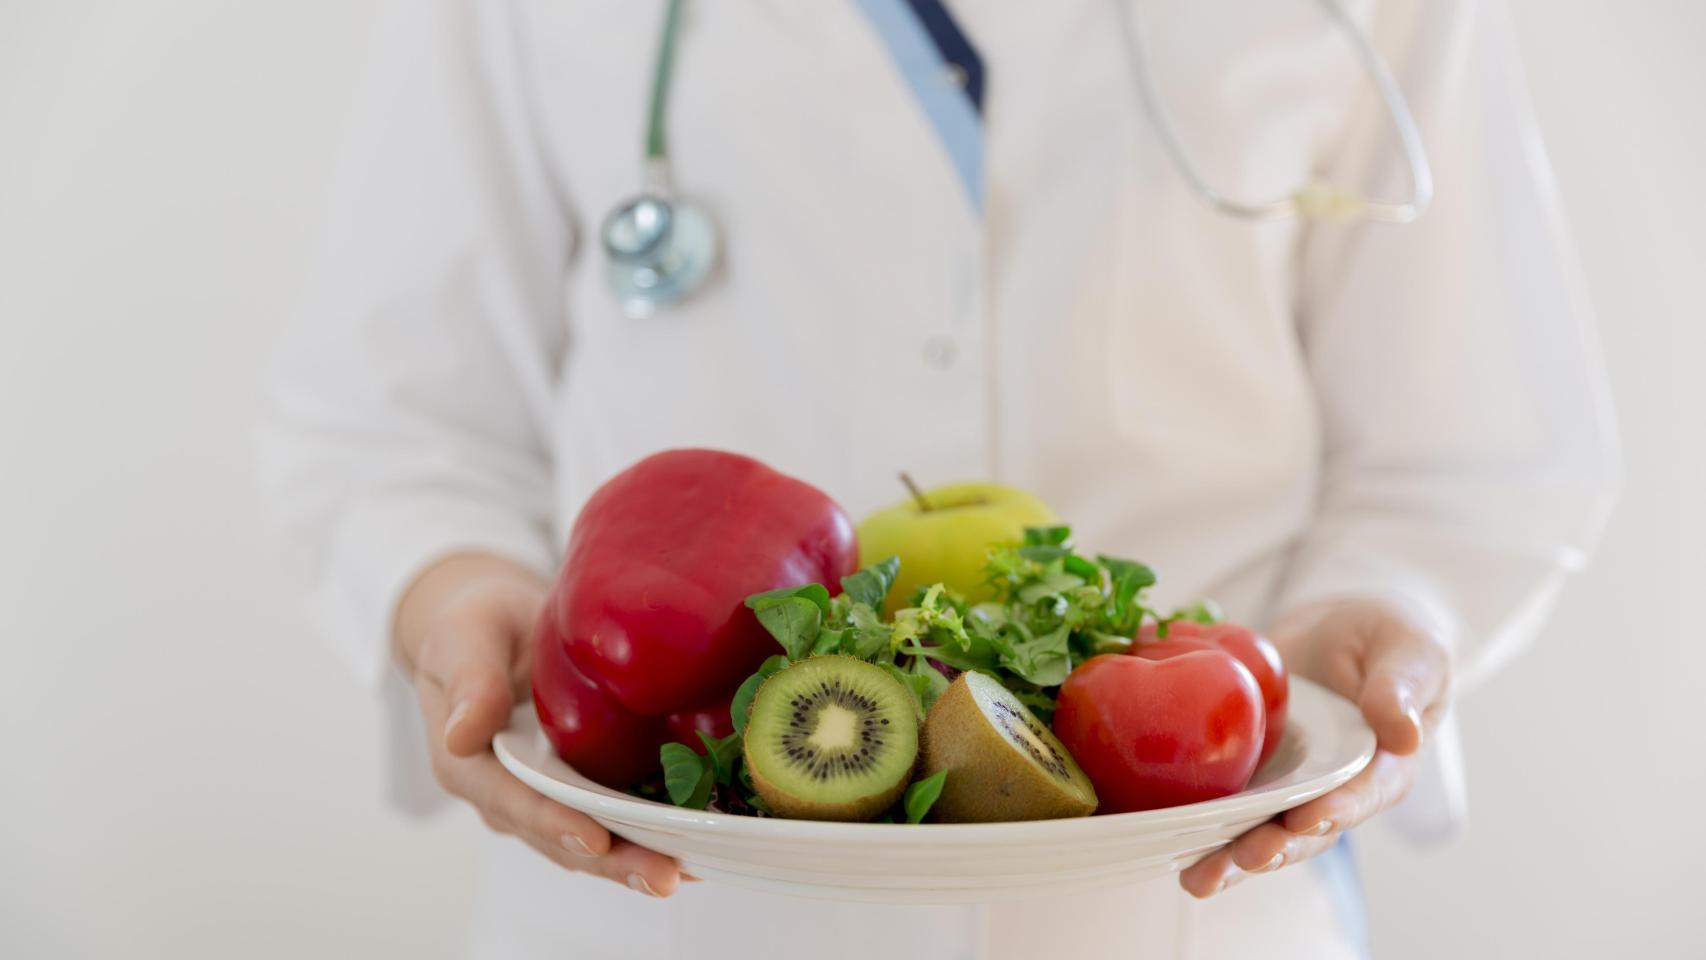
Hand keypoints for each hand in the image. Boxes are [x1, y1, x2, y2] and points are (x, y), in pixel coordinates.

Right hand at [395, 553, 685, 897]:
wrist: (491, 623)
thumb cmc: (473, 627)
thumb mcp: (462, 639)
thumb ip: (469, 683)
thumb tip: (461, 736)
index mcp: (473, 768)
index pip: (516, 803)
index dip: (555, 823)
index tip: (595, 839)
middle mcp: (511, 796)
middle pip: (564, 838)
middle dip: (616, 861)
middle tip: (666, 877)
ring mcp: (550, 795)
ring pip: (596, 839)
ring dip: (641, 858)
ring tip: (695, 871)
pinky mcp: (583, 783)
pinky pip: (618, 814)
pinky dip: (656, 830)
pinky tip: (702, 839)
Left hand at [1179, 597, 1450, 897]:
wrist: (1337, 629)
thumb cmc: (1388, 641)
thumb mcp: (1410, 653)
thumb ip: (1403, 688)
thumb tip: (1404, 734)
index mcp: (1383, 768)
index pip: (1363, 795)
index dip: (1336, 810)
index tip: (1306, 820)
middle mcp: (1333, 789)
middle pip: (1305, 830)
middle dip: (1273, 849)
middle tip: (1241, 860)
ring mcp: (1287, 784)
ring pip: (1259, 827)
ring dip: (1229, 855)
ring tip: (1197, 879)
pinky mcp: (1248, 770)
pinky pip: (1222, 796)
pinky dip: (1194, 818)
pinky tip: (1159, 835)